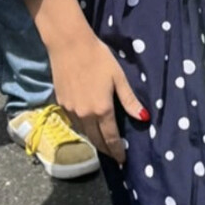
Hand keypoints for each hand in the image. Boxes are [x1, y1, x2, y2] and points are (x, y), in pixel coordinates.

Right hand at [49, 24, 148, 166]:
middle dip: (105, 149)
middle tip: (113, 155)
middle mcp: (85, 114)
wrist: (69, 44)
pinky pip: (74, 122)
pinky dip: (83, 127)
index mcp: (102, 109)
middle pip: (95, 139)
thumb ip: (129, 100)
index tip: (122, 160)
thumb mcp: (118, 78)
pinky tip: (87, 124)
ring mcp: (71, 110)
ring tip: (102, 142)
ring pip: (83, 132)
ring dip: (93, 139)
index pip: (111, 138)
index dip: (117, 151)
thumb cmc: (98, 58)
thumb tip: (144, 118)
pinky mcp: (61, 103)